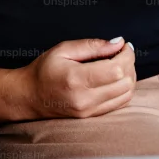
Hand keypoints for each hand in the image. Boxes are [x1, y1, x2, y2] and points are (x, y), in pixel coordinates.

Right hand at [18, 38, 135, 119]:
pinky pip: (120, 103)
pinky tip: (116, 78)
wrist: (29, 96)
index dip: (126, 55)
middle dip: (130, 64)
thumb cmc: (44, 70)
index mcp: (76, 78)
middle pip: (125, 82)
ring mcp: (89, 110)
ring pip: (126, 94)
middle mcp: (84, 98)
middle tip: (121, 53)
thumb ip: (91, 46)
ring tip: (119, 64)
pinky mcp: (92, 116)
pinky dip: (124, 89)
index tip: (123, 46)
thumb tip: (118, 43)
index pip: (116, 69)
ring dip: (129, 77)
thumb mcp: (63, 49)